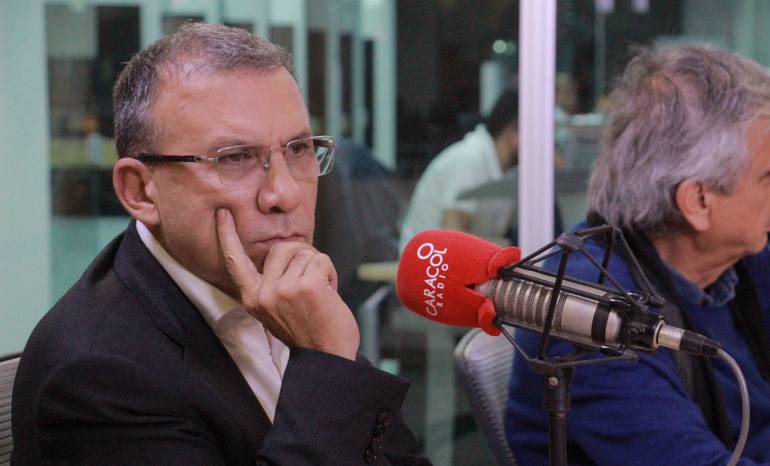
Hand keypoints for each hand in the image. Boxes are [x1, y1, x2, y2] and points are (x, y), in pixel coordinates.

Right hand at [216, 208, 359, 359]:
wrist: (326, 357)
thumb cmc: (307, 331)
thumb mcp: (277, 309)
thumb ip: (273, 283)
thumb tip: (285, 252)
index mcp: (252, 298)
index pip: (236, 262)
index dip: (228, 236)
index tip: (224, 214)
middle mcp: (263, 293)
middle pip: (283, 248)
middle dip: (303, 257)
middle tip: (312, 284)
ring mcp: (282, 289)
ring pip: (305, 253)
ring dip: (319, 269)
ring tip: (320, 295)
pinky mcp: (305, 286)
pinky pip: (321, 260)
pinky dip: (330, 273)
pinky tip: (329, 294)